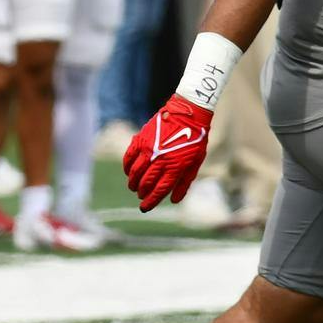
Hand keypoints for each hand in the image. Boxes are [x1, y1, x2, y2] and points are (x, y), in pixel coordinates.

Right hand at [122, 94, 214, 211]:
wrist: (187, 114)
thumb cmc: (195, 139)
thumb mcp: (195, 162)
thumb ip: (184, 182)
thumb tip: (174, 200)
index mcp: (175, 167)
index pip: (160, 190)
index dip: (151, 201)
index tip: (144, 208)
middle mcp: (160, 160)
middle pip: (146, 182)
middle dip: (142, 193)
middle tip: (141, 197)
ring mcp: (149, 149)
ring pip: (136, 172)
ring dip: (133, 182)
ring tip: (133, 187)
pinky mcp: (140, 139)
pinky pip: (129, 157)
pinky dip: (127, 167)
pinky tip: (128, 172)